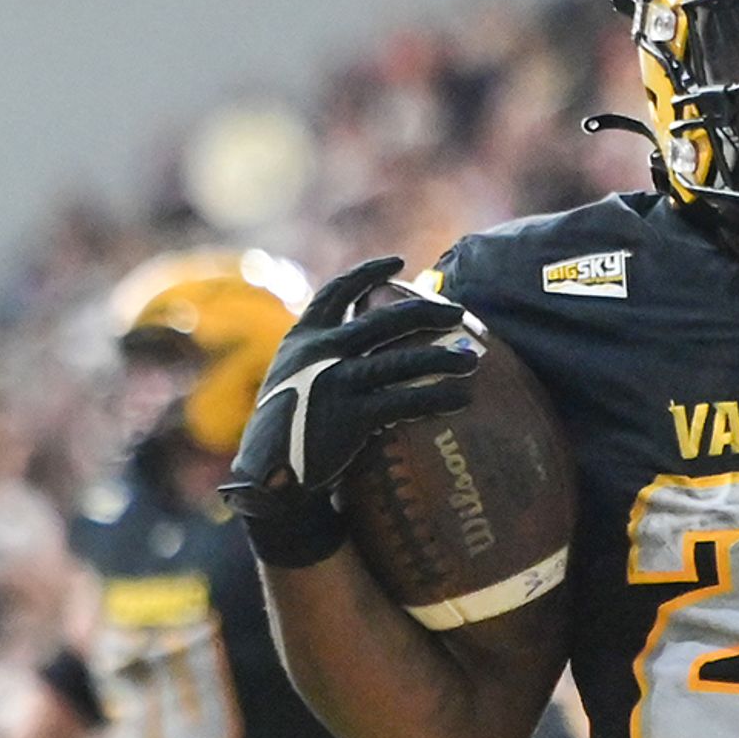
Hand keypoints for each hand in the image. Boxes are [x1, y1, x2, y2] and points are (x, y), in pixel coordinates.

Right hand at [223, 258, 481, 564]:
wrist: (266, 476)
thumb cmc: (284, 432)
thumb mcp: (289, 381)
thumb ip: (317, 360)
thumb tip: (357, 347)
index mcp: (302, 338)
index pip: (337, 291)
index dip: (368, 272)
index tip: (397, 261)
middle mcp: (320, 353)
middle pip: (383, 320)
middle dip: (426, 312)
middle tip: (459, 312)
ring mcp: (336, 383)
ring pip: (401, 360)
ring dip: (442, 358)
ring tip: (472, 360)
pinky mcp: (351, 417)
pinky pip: (405, 402)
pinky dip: (437, 398)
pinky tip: (462, 398)